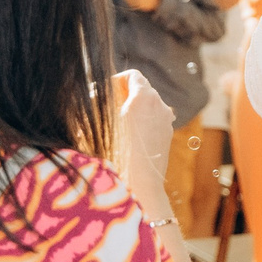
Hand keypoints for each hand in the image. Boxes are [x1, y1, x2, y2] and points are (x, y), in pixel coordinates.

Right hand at [111, 70, 176, 220]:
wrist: (139, 185)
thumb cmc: (114, 155)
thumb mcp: (100, 126)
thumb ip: (97, 106)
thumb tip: (93, 97)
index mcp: (142, 97)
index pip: (132, 75)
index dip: (117, 80)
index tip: (106, 92)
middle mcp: (158, 105)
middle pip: (142, 89)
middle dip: (125, 95)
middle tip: (109, 107)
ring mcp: (165, 119)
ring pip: (149, 104)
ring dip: (134, 109)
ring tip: (117, 124)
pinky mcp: (167, 134)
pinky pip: (154, 119)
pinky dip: (143, 121)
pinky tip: (129, 136)